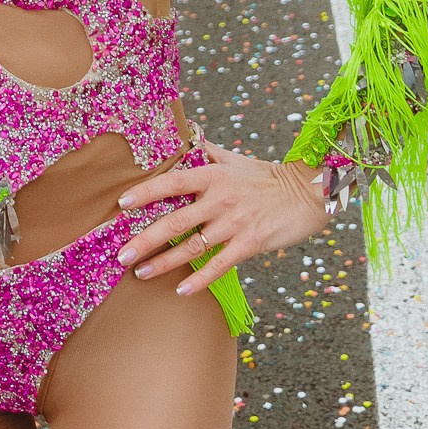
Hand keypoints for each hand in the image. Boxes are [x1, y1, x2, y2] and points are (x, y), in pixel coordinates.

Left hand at [115, 143, 325, 295]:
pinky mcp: (249, 244)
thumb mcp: (235, 160)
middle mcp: (220, 199)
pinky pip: (218, 265)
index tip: (122, 203)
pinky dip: (198, 280)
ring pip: (190, 247)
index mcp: (213, 175)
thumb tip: (188, 138)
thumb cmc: (267, 177)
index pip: (172, 182)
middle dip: (144, 240)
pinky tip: (180, 290)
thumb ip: (209, 153)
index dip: (146, 192)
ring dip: (163, 263)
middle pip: (174, 221)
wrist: (306, 194)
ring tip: (140, 273)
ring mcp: (234, 223)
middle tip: (121, 254)